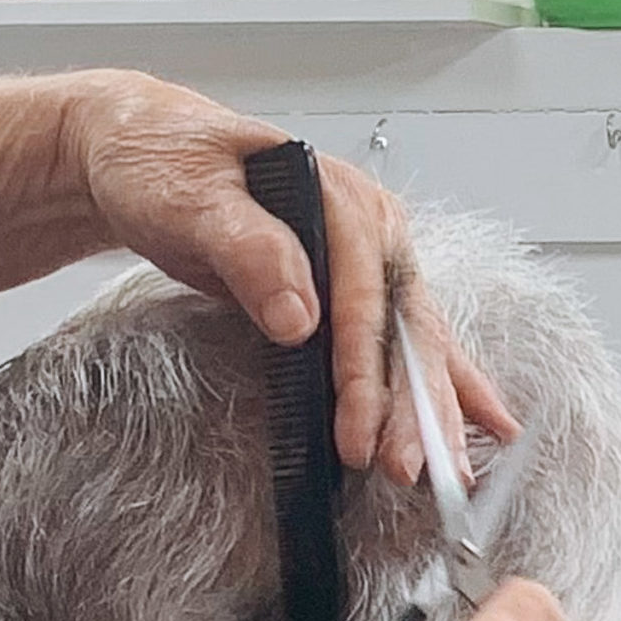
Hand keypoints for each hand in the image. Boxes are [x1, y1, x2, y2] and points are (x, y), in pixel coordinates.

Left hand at [63, 71, 518, 482]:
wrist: (142, 151)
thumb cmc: (162, 164)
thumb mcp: (192, 198)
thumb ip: (249, 250)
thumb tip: (299, 316)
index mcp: (340, 199)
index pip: (366, 298)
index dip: (364, 373)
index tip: (356, 434)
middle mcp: (368, 228)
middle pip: (403, 327)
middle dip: (412, 406)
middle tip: (408, 469)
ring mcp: (365, 260)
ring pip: (412, 342)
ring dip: (433, 408)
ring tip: (455, 469)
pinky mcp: (350, 289)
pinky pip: (399, 341)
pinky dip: (437, 384)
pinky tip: (478, 419)